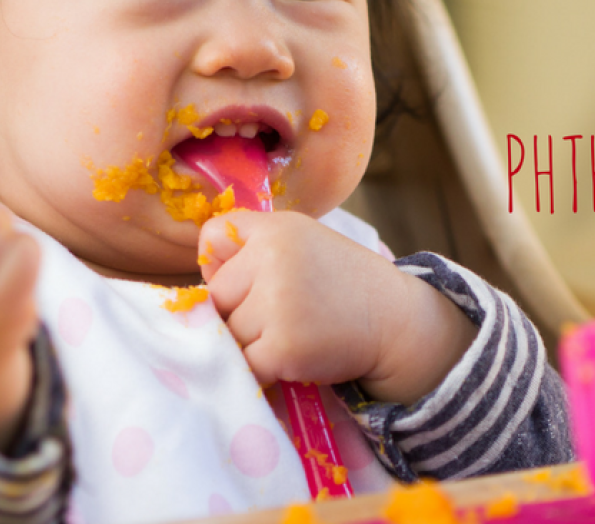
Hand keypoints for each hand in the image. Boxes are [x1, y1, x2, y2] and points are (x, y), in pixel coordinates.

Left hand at [199, 211, 476, 404]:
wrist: (396, 321)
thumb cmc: (341, 282)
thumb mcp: (301, 242)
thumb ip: (252, 248)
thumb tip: (198, 286)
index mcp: (276, 227)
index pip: (211, 239)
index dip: (221, 263)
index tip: (249, 278)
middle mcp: (273, 258)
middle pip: (215, 293)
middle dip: (238, 309)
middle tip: (282, 312)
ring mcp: (278, 303)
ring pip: (228, 331)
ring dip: (252, 341)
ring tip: (293, 331)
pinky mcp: (284, 347)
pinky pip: (246, 362)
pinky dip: (264, 367)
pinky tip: (294, 354)